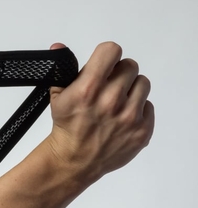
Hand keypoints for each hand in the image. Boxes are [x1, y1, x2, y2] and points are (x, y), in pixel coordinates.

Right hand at [45, 41, 154, 185]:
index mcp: (88, 90)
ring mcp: (129, 117)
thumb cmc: (67, 128)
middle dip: (118, 74)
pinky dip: (137, 109)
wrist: (74, 160)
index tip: (104, 64)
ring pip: (142, 83)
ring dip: (131, 89)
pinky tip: (121, 117)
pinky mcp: (142, 130)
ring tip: (116, 102)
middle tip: (108, 87)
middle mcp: (110, 102)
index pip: (112, 51)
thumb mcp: (57, 97)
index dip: (107, 56)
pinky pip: (148, 105)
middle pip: (129, 66)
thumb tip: (59, 47)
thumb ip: (62, 70)